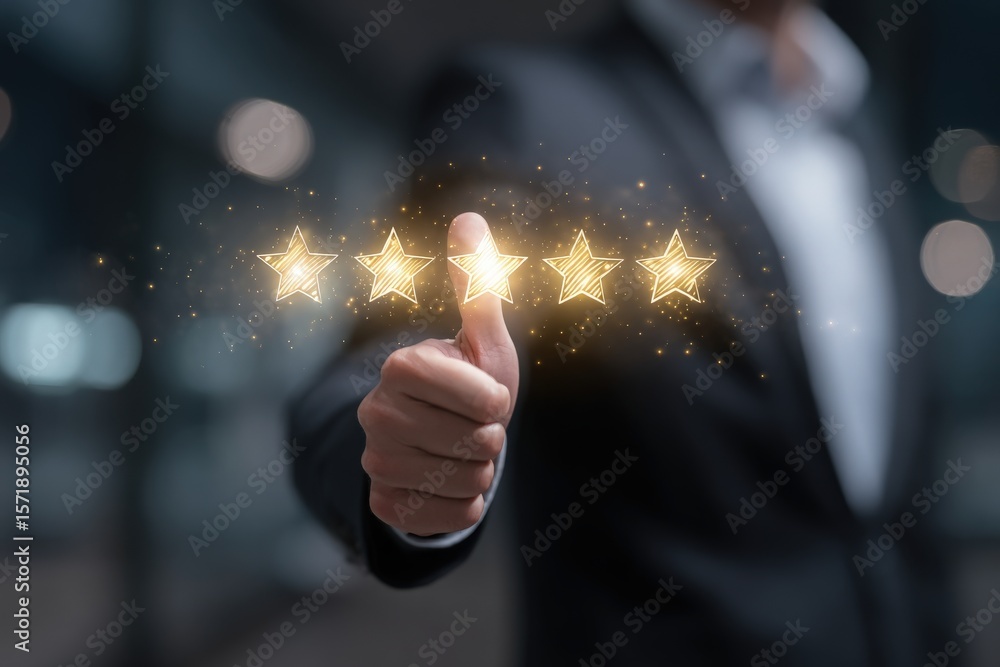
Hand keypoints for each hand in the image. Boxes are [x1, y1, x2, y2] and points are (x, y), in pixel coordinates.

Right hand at [358, 212, 518, 535]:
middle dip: (491, 437)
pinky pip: (455, 516)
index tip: (484, 393)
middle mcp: (376, 413)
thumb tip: (467, 217)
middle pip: (479, 442)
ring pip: (470, 481)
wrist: (438, 441)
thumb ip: (477, 284)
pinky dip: (466, 504)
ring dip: (481, 470)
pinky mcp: (384, 504)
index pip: (486, 399)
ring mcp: (375, 461)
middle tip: (471, 425)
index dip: (498, 400)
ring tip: (460, 450)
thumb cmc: (467, 384)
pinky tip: (449, 482)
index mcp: (401, 365)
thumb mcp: (482, 338)